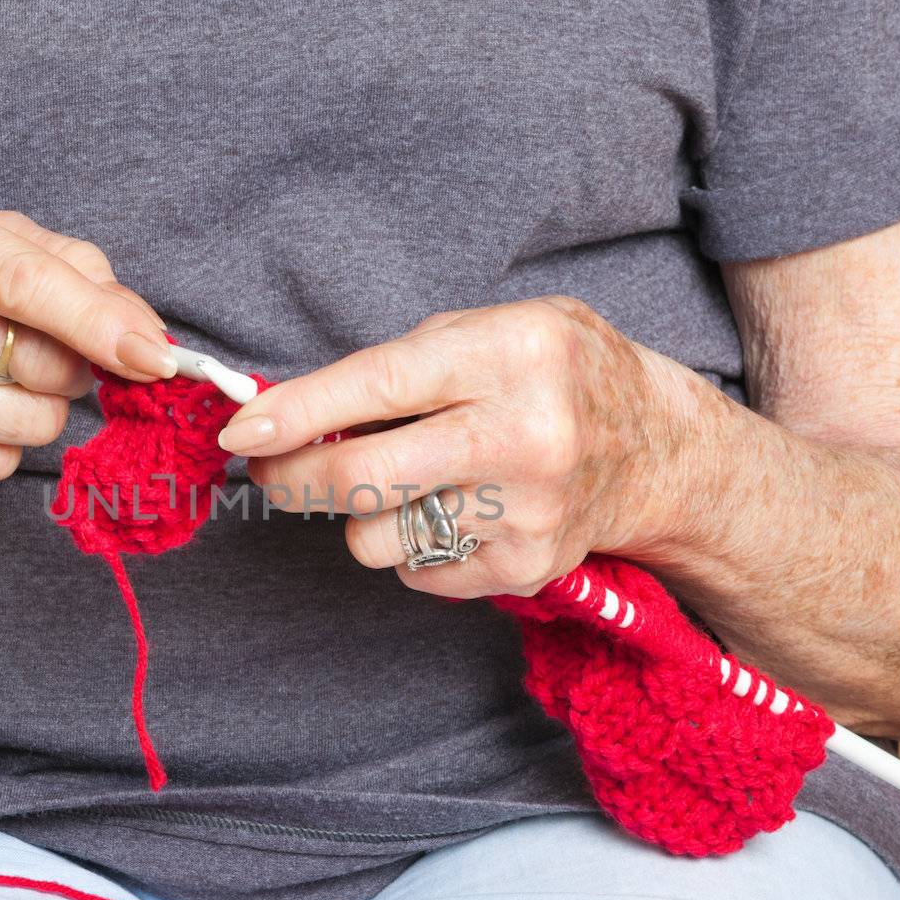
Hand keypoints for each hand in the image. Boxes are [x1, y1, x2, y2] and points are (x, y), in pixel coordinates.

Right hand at [0, 183, 176, 490]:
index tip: (157, 356)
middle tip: (21, 345)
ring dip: (36, 406)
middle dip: (68, 363)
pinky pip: (5, 463)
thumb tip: (148, 335)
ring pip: (38, 422)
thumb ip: (73, 270)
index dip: (100, 323)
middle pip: (49, 363)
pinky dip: (0, 443)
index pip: (26, 284)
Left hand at [222, 297, 701, 598]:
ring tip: (402, 482)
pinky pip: (415, 571)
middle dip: (292, 480)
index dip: (298, 412)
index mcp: (512, 354)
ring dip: (362, 513)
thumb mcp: (495, 329)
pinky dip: (411, 545)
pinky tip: (450, 510)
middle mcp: (524, 435)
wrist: (657, 450)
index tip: (242, 431)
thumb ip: (402, 363)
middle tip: (269, 472)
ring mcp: (527, 511)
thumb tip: (289, 412)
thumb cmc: (555, 376)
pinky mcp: (526, 567)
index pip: (379, 385)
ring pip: (377, 535)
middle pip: (366, 477)